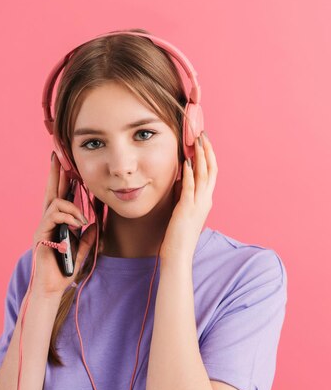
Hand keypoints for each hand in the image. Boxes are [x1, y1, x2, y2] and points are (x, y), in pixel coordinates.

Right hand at [31, 153, 96, 295]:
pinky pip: (54, 215)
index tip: (68, 164)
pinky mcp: (41, 233)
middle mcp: (49, 220)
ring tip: (82, 219)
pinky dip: (68, 216)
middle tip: (56, 154)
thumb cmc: (65, 270)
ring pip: (55, 202)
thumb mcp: (82, 249)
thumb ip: (87, 236)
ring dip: (72, 206)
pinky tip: (77, 224)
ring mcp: (44, 226)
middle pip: (52, 190)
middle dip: (55, 172)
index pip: (61, 195)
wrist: (53, 287)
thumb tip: (95, 224)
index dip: (64, 179)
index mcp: (59, 222)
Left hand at [159, 131, 217, 262]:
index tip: (203, 140)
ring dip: (200, 157)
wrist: (179, 256)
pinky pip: (190, 188)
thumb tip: (180, 177)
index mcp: (205, 200)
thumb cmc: (178, 235)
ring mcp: (197, 205)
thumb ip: (184, 194)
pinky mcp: (186, 210)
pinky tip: (186, 162)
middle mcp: (205, 200)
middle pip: (211, 169)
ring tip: (197, 141)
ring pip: (203, 175)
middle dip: (207, 150)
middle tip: (203, 133)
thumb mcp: (183, 209)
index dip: (208, 155)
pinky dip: (189, 174)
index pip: (211, 172)